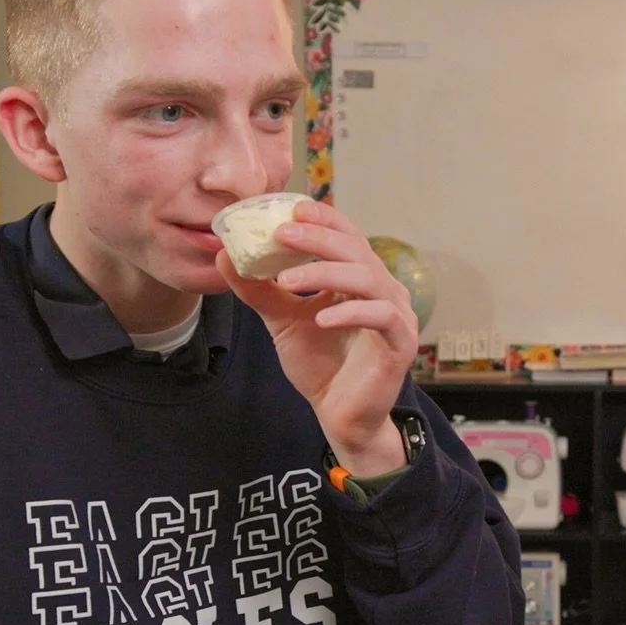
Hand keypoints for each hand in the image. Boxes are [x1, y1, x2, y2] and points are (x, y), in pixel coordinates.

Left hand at [216, 200, 417, 477]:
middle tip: (282, 234)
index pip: (346, 236)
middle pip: (355, 249)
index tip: (291, 208)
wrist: (340, 416)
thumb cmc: (321, 365)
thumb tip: (224, 256)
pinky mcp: (400, 342)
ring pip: (366, 278)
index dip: (323, 220)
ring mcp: (396, 314)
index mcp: (359, 279)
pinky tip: (320, 318)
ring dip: (325, 273)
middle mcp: (383, 289)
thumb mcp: (282, 322)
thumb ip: (259, 291)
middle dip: (317, 239)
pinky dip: (349, 313)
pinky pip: (379, 316)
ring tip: (287, 281)